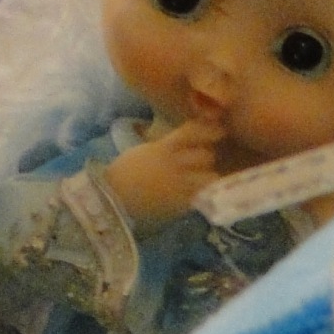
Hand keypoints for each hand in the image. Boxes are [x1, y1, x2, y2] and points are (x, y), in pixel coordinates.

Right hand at [104, 120, 223, 230]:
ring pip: (209, 176)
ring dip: (209, 176)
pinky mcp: (181, 204)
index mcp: (164, 147)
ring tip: (203, 179)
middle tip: (204, 161)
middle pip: (206, 154)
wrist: (113, 198)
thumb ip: (166, 145)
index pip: (193, 132)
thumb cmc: (126, 172)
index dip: (209, 129)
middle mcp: (175, 163)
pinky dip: (203, 194)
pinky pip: (202, 196)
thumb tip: (183, 141)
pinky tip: (199, 194)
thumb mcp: (146, 151)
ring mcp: (180, 184)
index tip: (219, 130)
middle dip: (207, 157)